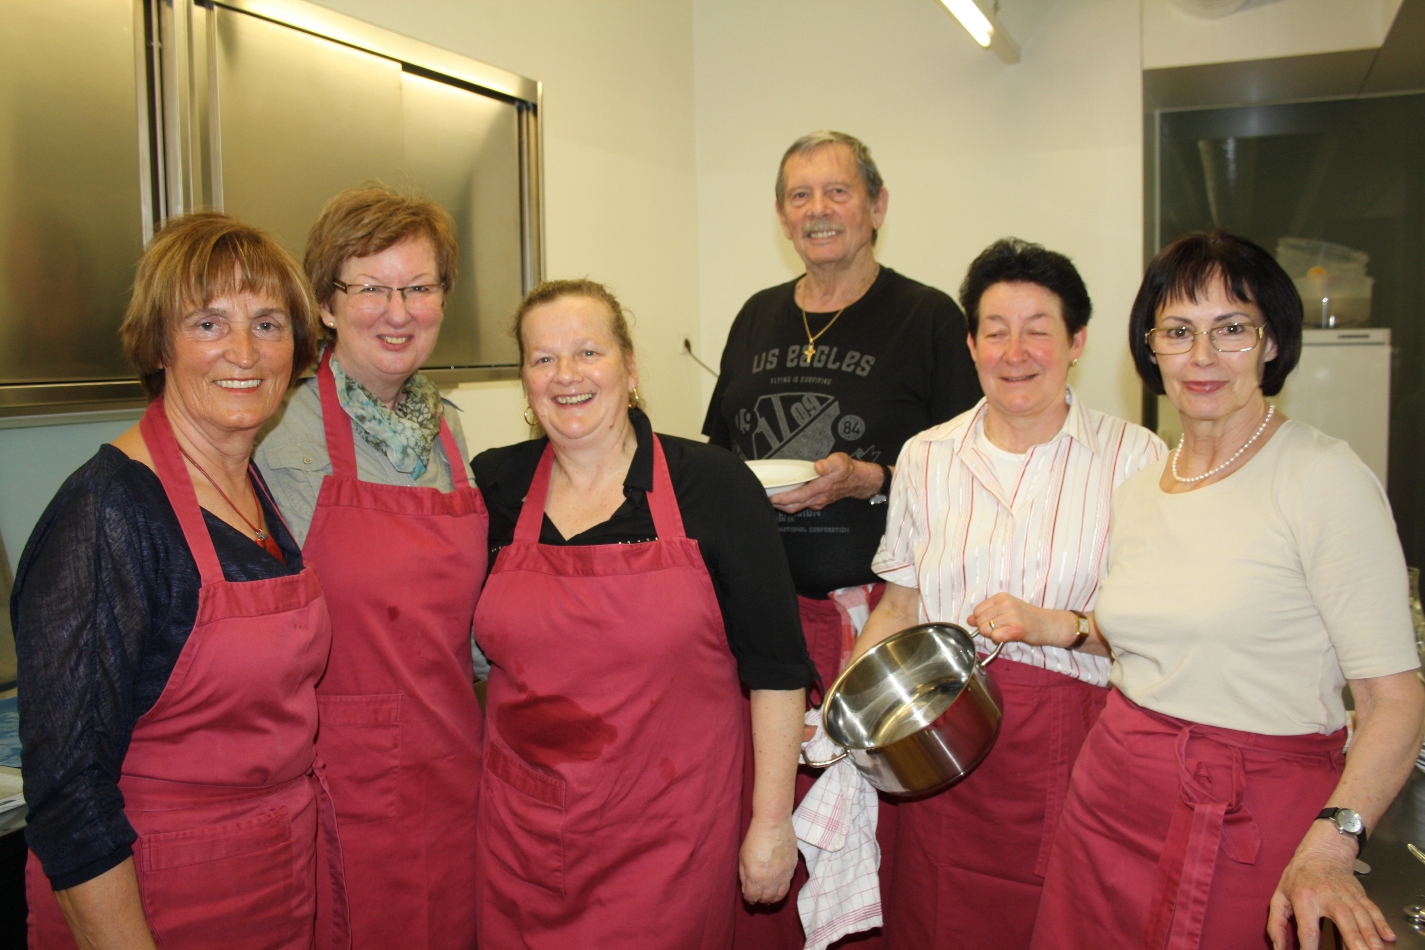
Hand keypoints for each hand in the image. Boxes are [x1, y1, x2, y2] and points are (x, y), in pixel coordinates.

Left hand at [739, 814, 797, 903]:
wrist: (773, 824)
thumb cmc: (754, 838)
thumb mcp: (742, 857)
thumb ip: (743, 874)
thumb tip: (746, 887)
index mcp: (755, 876)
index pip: (752, 896)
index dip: (749, 899)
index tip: (748, 898)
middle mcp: (770, 880)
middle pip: (766, 898)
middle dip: (760, 900)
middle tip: (758, 897)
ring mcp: (783, 875)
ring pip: (779, 895)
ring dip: (772, 898)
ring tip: (768, 896)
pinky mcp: (792, 869)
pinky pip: (787, 885)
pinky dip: (781, 889)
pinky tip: (777, 886)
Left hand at [769, 453, 882, 512]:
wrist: (859, 480)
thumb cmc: (847, 470)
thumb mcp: (839, 461)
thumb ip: (828, 464)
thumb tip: (818, 467)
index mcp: (821, 488)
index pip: (798, 497)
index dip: (784, 499)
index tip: (772, 498)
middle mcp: (818, 498)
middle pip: (795, 506)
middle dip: (779, 505)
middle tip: (767, 500)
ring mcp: (819, 501)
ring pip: (798, 507)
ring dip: (785, 505)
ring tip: (773, 500)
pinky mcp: (819, 501)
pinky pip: (803, 505)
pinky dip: (793, 503)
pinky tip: (787, 498)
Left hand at [967, 593, 1072, 648]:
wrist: (1049, 625)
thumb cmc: (1027, 618)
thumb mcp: (1005, 611)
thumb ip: (986, 614)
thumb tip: (968, 620)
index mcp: (1001, 597)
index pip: (977, 611)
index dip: (982, 621)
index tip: (994, 623)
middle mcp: (1005, 603)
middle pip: (980, 622)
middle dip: (987, 630)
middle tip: (1002, 629)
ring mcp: (1012, 615)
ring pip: (986, 630)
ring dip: (994, 635)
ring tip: (1007, 632)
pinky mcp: (1017, 628)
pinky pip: (995, 636)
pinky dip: (999, 640)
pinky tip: (1009, 637)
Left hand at [1268, 826, 1394, 949]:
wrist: (1322, 852)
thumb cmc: (1299, 876)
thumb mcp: (1279, 896)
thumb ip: (1276, 924)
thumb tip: (1278, 948)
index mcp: (1303, 897)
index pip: (1308, 928)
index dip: (1310, 946)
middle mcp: (1327, 895)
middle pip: (1342, 918)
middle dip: (1353, 938)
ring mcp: (1346, 894)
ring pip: (1361, 915)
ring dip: (1370, 934)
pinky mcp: (1359, 894)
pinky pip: (1372, 909)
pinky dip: (1382, 923)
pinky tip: (1388, 937)